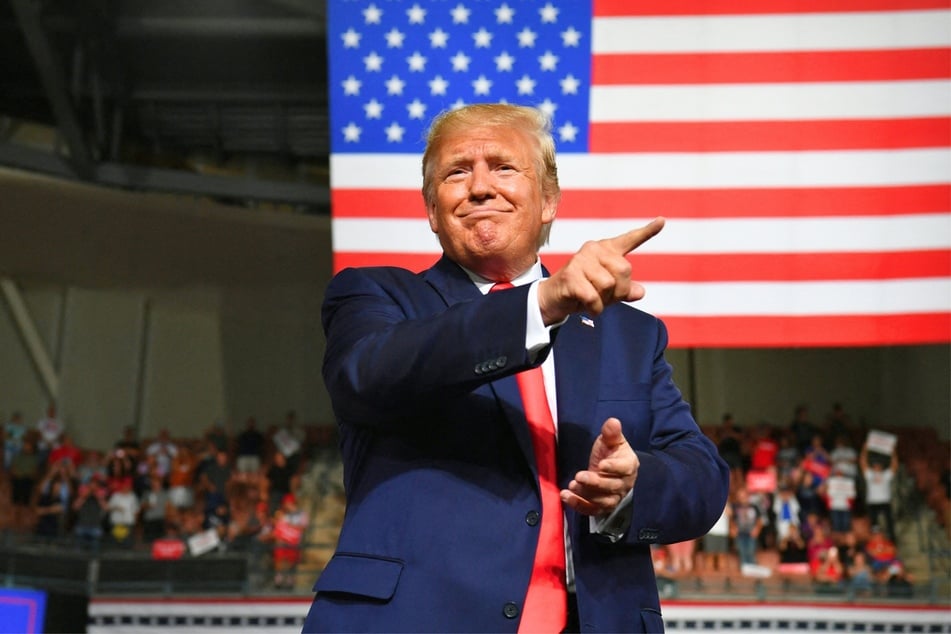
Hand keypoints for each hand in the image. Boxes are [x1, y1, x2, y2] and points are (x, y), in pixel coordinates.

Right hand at [538, 217, 664, 324]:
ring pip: (609, 284)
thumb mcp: (608, 292)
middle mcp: (594, 249)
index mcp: (606, 250)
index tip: (662, 221)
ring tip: (592, 300)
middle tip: (605, 297)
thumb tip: (640, 292)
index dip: (647, 232)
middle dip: (619, 290)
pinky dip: (595, 308)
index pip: (629, 240)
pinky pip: (594, 297)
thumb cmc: (583, 292)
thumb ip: (625, 290)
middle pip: (624, 270)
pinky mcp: (571, 274)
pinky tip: (587, 306)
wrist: (554, 299)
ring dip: (604, 301)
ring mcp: (581, 260)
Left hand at [560, 417, 637, 515]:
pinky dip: (579, 506)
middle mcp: (624, 484)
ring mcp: (614, 498)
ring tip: (571, 486)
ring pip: (603, 501)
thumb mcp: (611, 440)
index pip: (625, 468)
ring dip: (586, 495)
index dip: (614, 467)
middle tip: (579, 476)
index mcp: (629, 465)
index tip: (601, 464)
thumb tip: (613, 422)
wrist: (609, 470)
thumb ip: (611, 433)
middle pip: (612, 487)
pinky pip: (592, 510)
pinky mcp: (601, 507)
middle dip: (595, 483)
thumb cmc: (610, 453)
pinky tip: (566, 497)